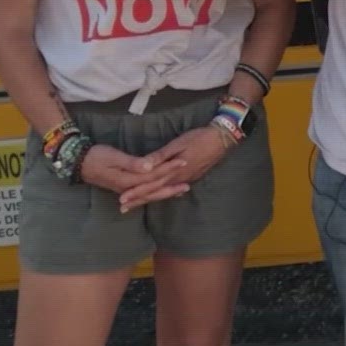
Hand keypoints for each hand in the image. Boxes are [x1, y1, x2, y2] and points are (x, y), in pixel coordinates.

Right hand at [77, 144, 189, 211]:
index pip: (153, 176)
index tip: (184, 161)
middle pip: (154, 189)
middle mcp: (128, 188)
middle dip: (171, 186)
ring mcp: (126, 190)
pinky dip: (154, 194)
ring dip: (165, 193)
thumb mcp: (113, 157)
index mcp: (128, 180)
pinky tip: (161, 193)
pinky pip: (143, 194)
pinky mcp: (124, 188)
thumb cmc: (96, 156)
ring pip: (149, 194)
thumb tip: (150, 167)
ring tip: (180, 192)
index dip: (169, 168)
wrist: (78, 163)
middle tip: (188, 185)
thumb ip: (132, 163)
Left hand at [115, 126, 231, 211]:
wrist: (223, 139)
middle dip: (139, 200)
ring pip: (165, 192)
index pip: (150, 186)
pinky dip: (165, 194)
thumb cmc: (199, 138)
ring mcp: (187, 179)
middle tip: (123, 208)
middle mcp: (179, 179)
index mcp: (173, 171)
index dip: (136, 193)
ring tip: (137, 204)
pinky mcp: (193, 176)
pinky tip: (164, 196)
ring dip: (150, 198)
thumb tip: (144, 167)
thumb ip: (160, 156)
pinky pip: (174, 189)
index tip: (122, 201)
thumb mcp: (177, 144)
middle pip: (156, 192)